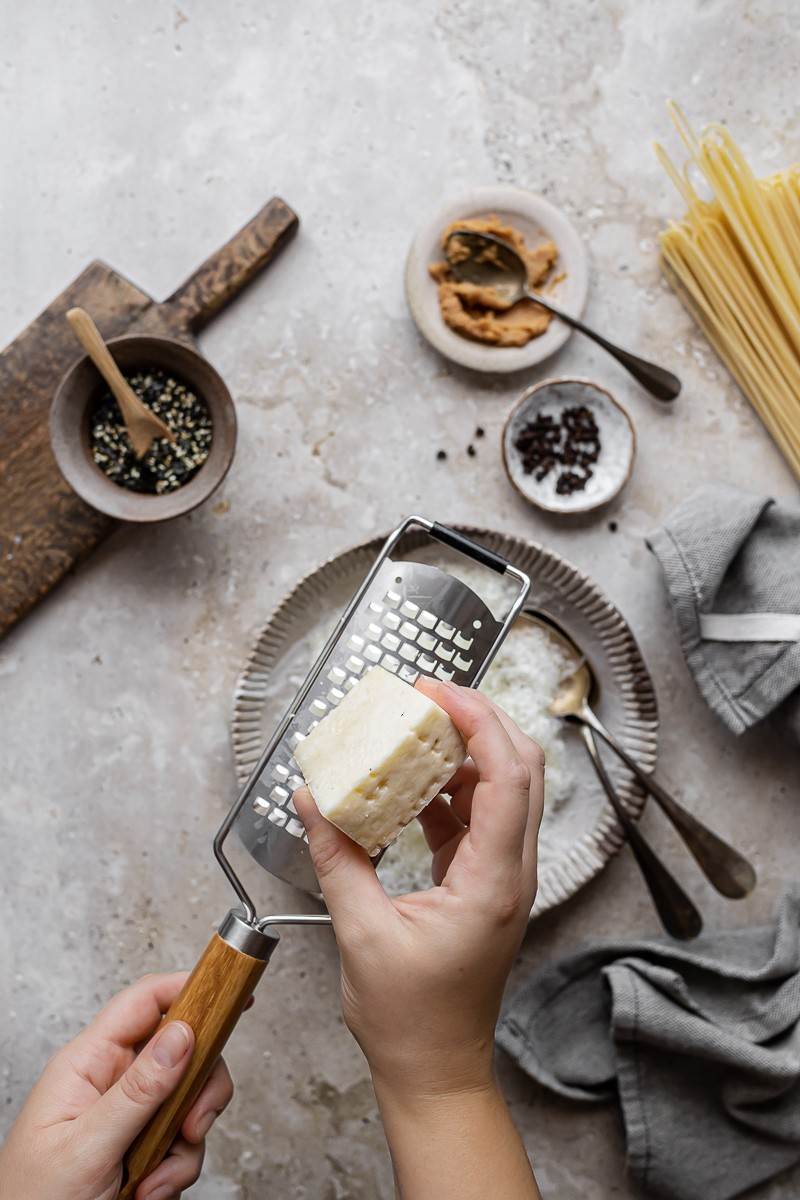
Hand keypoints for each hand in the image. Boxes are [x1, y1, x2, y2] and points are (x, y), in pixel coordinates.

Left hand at [0, 973, 234, 1199]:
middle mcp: (111, 1081)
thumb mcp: (85, 1147)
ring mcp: (129, 1115)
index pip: (144, 1003)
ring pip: (189, 1101)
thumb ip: (137, 1091)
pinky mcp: (142, 1147)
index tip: (231, 995)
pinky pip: (183, 1142)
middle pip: (181, 1052)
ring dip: (185, 1145)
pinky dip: (176, 1170)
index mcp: (87, 1063)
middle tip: (194, 1124)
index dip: (188, 989)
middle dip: (199, 1090)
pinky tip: (149, 1192)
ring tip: (155, 1179)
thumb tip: (182, 1034)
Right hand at [294, 678, 542, 1101]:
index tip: (438, 692)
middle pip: (519, 770)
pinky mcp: (483, 883)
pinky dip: (447, 791)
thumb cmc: (411, 1019)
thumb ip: (338, 858)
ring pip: (501, 789)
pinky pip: (475, 818)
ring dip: (463, 753)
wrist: (436, 1069)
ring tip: (414, 730)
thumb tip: (313, 802)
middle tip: (427, 696)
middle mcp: (510, 872)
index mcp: (493, 881)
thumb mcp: (362, 933)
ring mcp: (501, 877)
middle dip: (478, 721)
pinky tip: (408, 785)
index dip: (479, 722)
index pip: (508, 777)